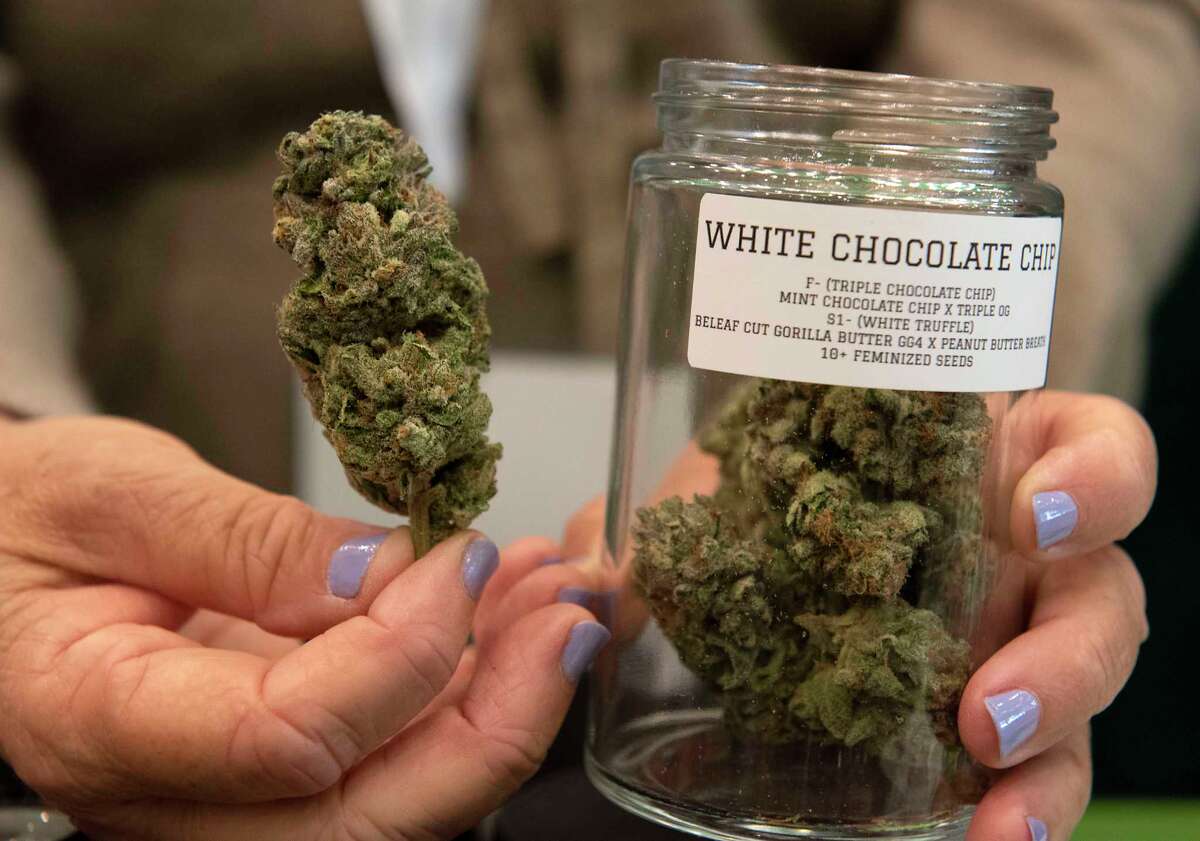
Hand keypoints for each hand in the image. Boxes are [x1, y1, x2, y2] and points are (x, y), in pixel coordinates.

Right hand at [0, 416, 609, 839]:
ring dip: (504, 704)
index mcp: (96, 723)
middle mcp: (169, 798)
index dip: (399, 654)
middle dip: (497, 722)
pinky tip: (515, 610)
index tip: (460, 558)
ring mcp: (228, 798)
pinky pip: (394, 759)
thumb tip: (392, 574)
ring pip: (399, 804)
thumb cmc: (28, 518)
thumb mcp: (118, 495)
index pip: (283, 739)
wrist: (5, 551)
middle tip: (569, 618)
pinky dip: (471, 690)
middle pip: (368, 822)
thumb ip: (250, 541)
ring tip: (561, 601)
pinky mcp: (280, 768)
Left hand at [557, 391, 1153, 840]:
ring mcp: (1013, 634)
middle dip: (1072, 654)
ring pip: (1087, 694)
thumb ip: (655, 521)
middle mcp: (1015, 549)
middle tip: (986, 706)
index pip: (1089, 444)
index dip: (1093, 474)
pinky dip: (1020, 803)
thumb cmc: (755, 506)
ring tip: (991, 807)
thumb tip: (590, 577)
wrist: (748, 579)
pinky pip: (1037, 762)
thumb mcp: (712, 497)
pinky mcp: (991, 713)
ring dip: (1055, 752)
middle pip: (1104, 590)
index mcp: (975, 460)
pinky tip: (985, 835)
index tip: (1033, 510)